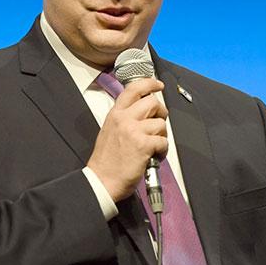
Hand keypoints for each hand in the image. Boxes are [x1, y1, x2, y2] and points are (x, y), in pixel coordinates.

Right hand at [87, 78, 168, 201]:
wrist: (102, 180)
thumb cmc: (106, 161)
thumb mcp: (109, 130)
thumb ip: (124, 118)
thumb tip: (143, 112)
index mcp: (115, 114)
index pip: (134, 89)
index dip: (150, 83)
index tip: (158, 85)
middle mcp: (124, 119)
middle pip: (152, 102)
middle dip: (161, 112)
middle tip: (158, 123)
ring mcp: (134, 131)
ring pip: (161, 123)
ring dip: (162, 135)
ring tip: (154, 145)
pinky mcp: (143, 145)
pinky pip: (163, 141)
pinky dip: (163, 150)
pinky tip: (155, 155)